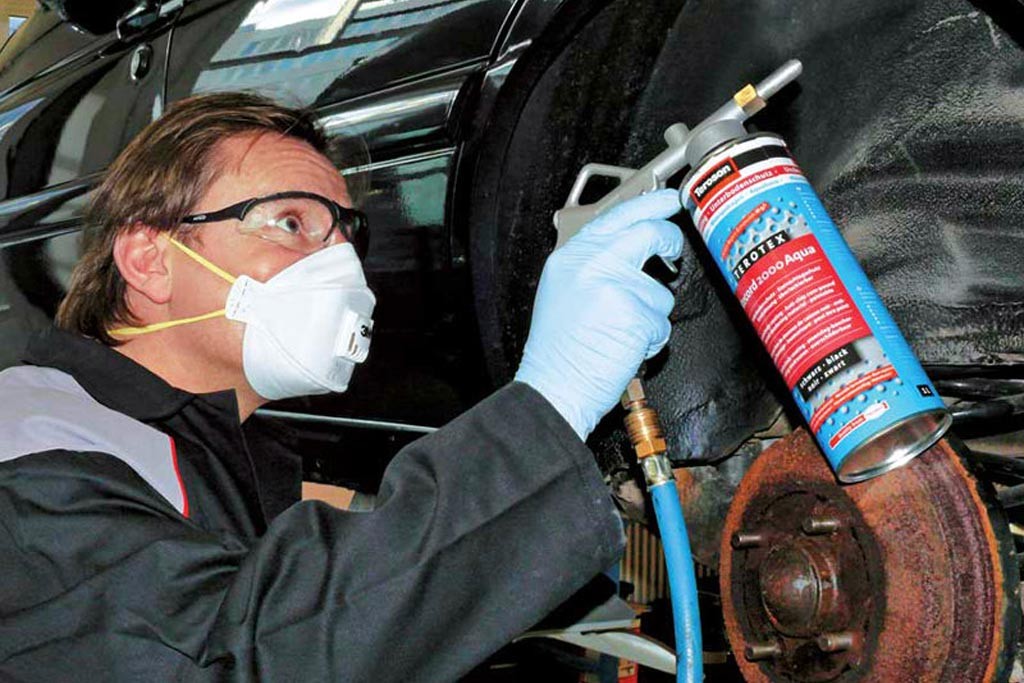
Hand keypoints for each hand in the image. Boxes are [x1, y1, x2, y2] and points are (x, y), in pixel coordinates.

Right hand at [514, 189, 682, 439]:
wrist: (554, 388)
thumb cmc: (559, 350)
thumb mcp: (564, 290)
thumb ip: (594, 264)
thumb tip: (631, 246)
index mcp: (571, 256)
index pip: (616, 216)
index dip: (648, 204)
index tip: (669, 200)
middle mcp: (591, 263)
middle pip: (648, 233)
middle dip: (669, 240)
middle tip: (674, 248)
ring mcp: (614, 286)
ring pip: (660, 291)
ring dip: (652, 315)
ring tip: (620, 332)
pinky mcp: (635, 314)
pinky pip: (662, 323)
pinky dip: (651, 340)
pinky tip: (625, 347)